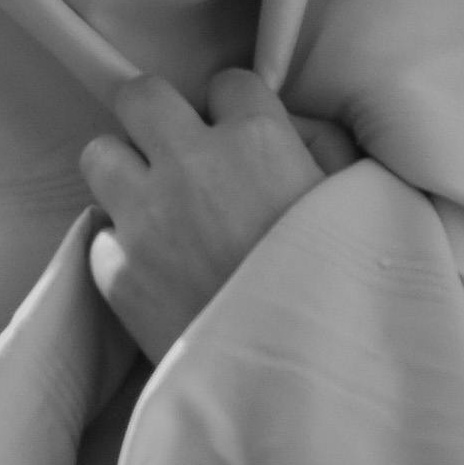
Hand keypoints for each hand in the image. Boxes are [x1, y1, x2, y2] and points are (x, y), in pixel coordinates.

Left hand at [78, 68, 352, 361]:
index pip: (227, 81)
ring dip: (124, 172)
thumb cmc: (346, 292)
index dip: (236, 109)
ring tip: (153, 203)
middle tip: (175, 148)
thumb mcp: (366, 204)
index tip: (241, 137)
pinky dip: (122, 247)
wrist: (300, 383)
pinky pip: (100, 236)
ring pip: (98, 154)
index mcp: (257, 140)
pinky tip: (155, 268)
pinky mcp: (117, 273)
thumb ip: (329, 149)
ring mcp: (145, 219)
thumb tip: (296, 126)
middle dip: (155, 115)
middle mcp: (190, 166)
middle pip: (139, 96)